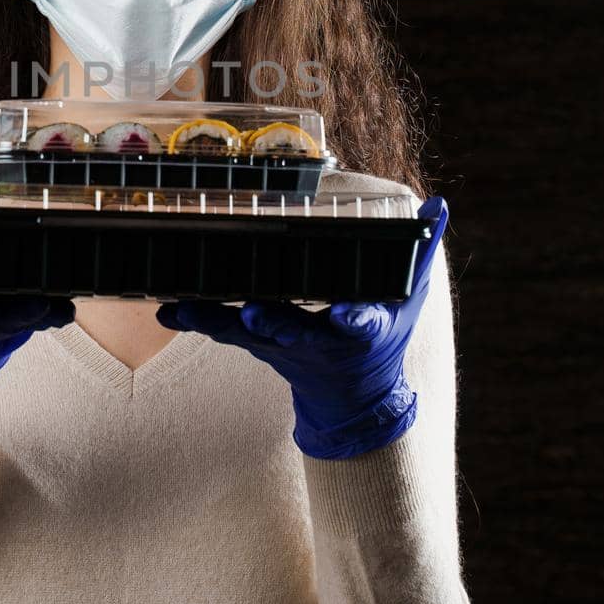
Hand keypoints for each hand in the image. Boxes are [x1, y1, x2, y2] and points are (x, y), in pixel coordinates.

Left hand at [156, 196, 447, 459]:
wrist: (352, 398)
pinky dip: (196, 320)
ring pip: (247, 333)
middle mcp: (319, 342)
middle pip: (294, 332)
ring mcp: (283, 346)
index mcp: (361, 330)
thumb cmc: (382, 339)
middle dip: (275, 324)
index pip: (361, 323)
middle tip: (257, 315)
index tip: (346, 316)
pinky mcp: (257, 344)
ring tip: (183, 308)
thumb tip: (438, 205)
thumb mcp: (408, 300)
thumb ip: (420, 252)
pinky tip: (166, 311)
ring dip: (217, 320)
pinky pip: (223, 331)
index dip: (354, 318)